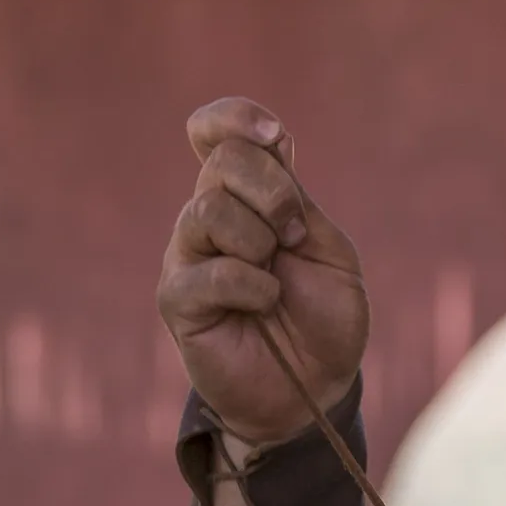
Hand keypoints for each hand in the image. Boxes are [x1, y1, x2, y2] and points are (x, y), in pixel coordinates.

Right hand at [158, 97, 369, 445]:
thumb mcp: (326, 248)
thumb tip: (271, 140)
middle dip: (274, 193)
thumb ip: (296, 198)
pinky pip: (209, 270)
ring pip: (209, 211)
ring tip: (276, 277)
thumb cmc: (323, 318)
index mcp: (245, 196)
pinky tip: (266, 304)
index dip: (233, 117)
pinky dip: (252, 285)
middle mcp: (208, 216)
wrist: (314, 388)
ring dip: (260, 241)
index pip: (214, 132)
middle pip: (222, 163)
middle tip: (294, 238)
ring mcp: (187, 255)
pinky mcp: (178, 299)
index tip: (274, 134)